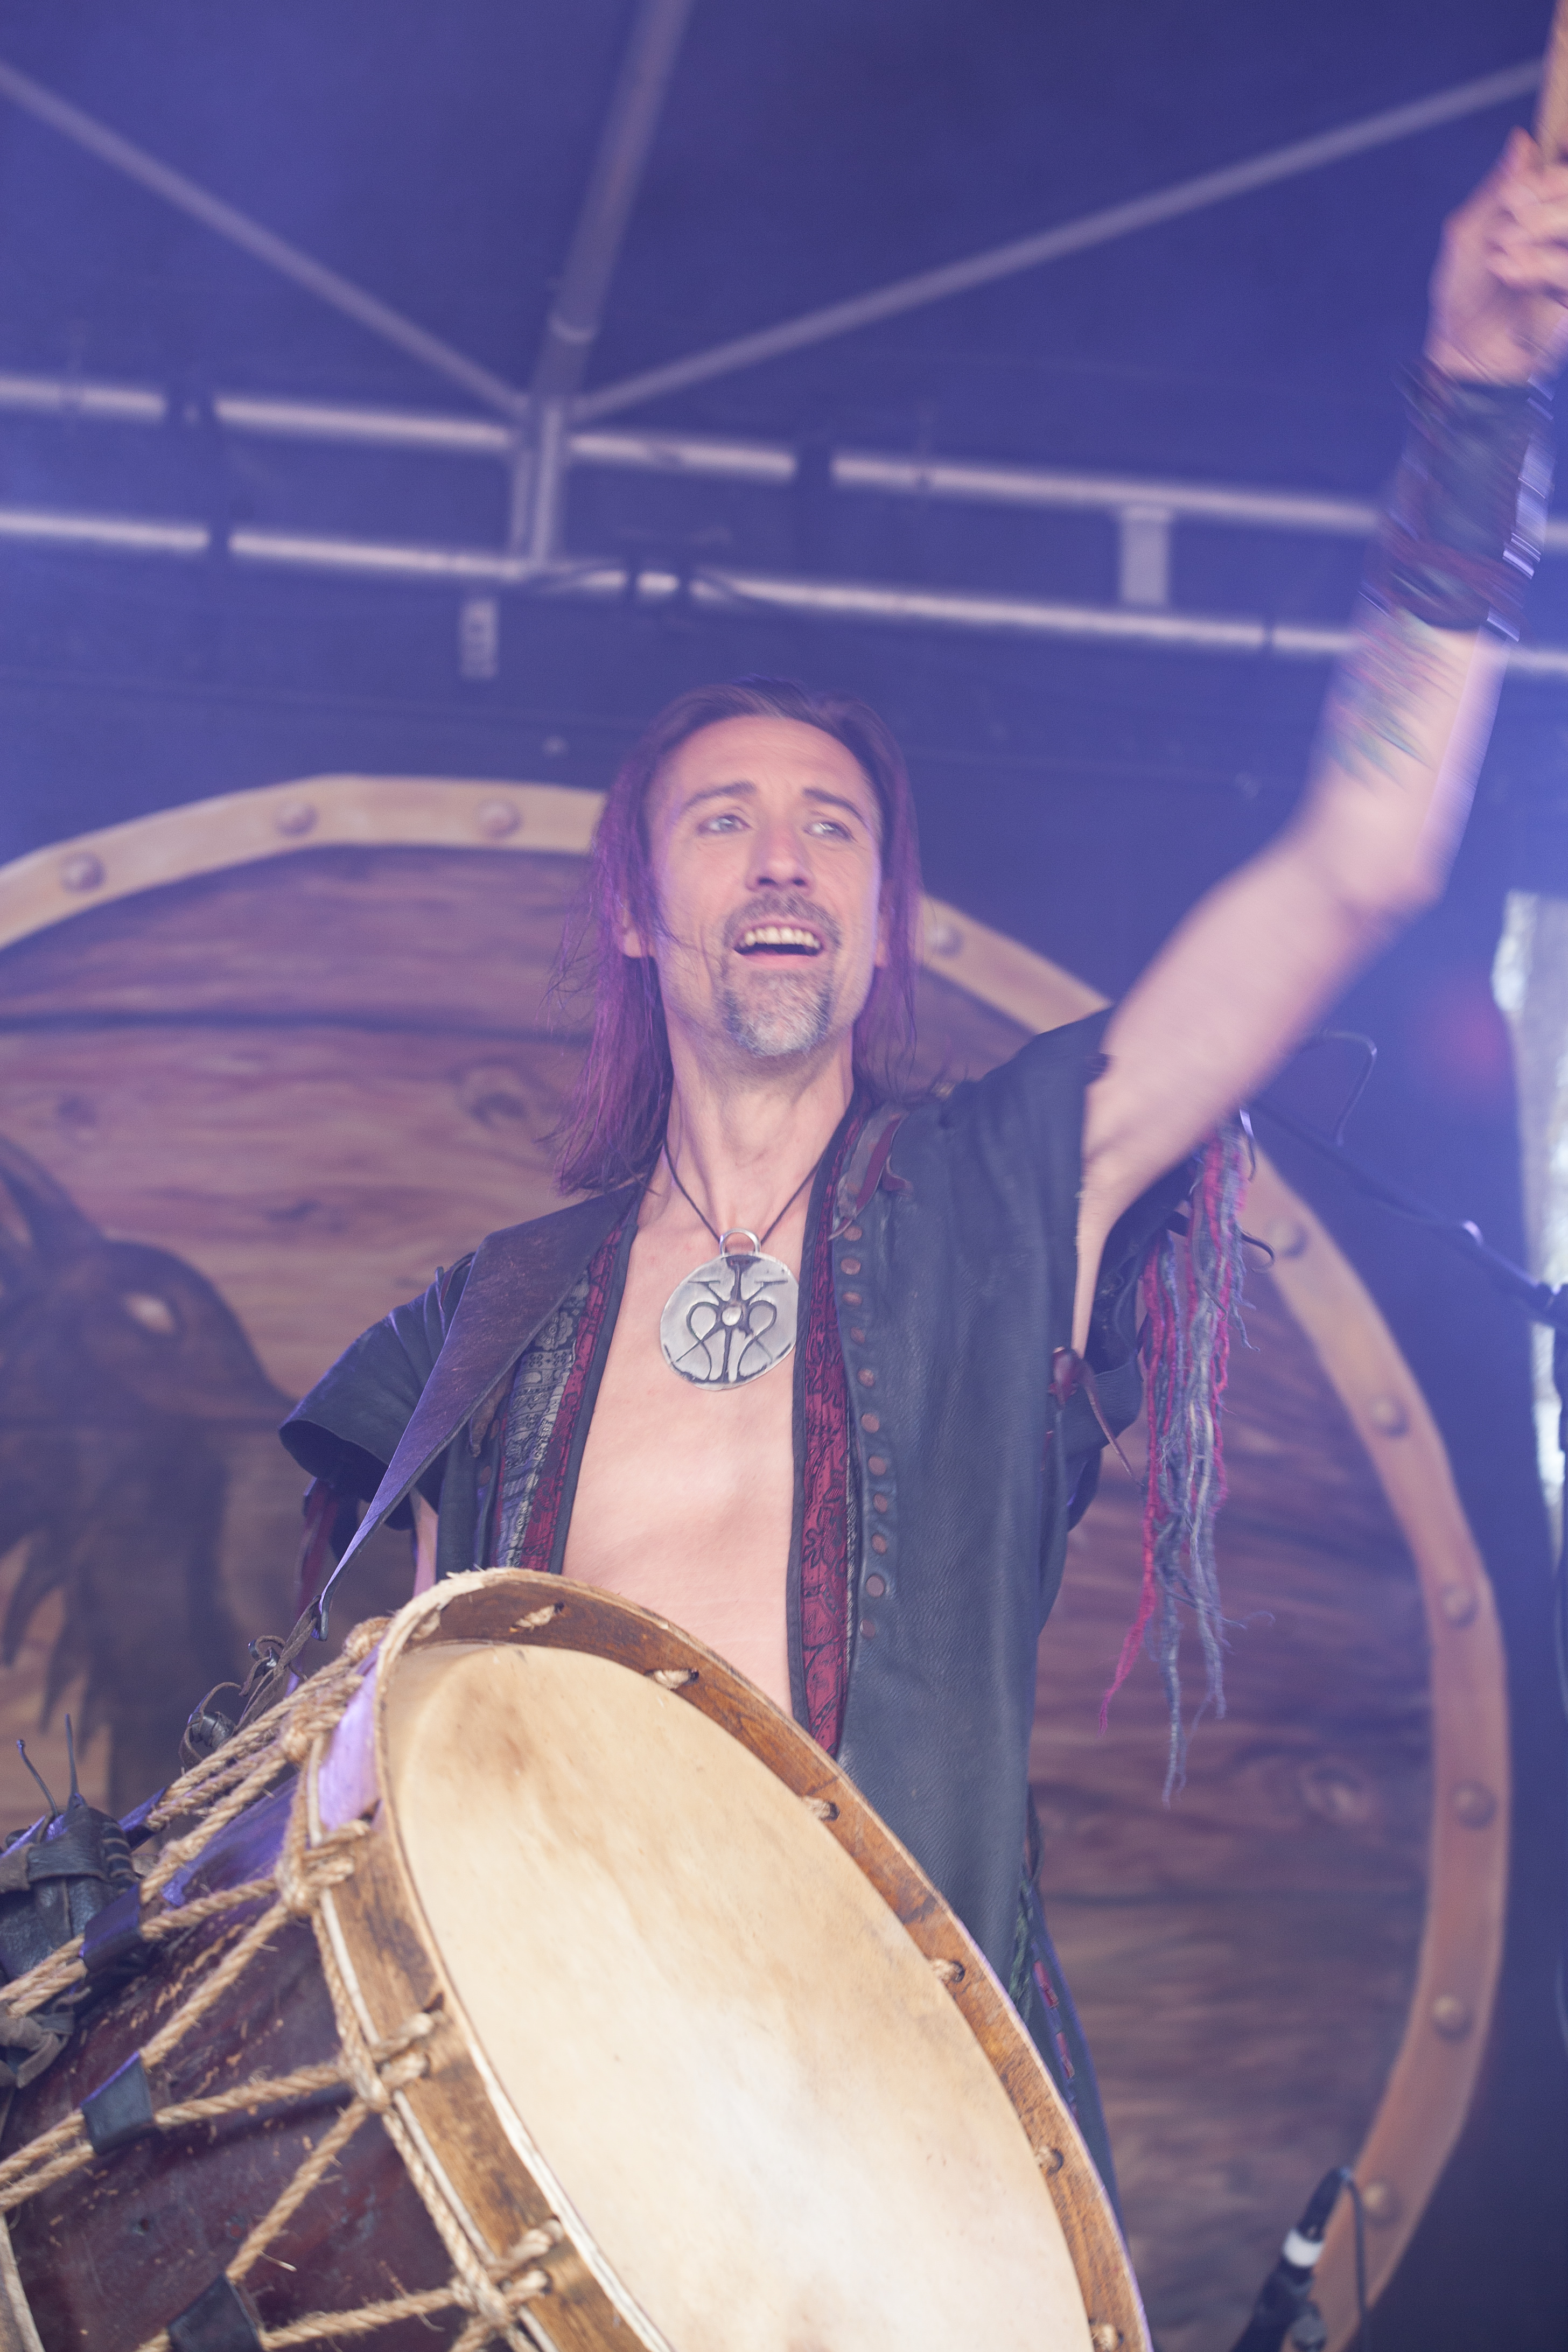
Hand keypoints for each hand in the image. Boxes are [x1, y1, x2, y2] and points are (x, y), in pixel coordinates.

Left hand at [1425, 127, 1567, 383]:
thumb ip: (1494, 191)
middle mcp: (1560, 235)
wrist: (1461, 353)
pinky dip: (1543, 266)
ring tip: (1500, 258)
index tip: (1517, 194)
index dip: (1550, 177)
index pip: (1560, 178)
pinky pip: (1567, 277)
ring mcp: (1565, 269)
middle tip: (1507, 225)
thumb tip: (1520, 140)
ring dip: (1541, 234)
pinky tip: (1508, 272)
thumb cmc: (1463, 293)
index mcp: (1543, 213)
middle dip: (1545, 206)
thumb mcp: (1467, 237)